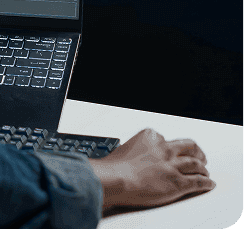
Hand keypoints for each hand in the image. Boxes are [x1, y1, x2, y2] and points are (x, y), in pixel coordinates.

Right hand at [89, 128, 214, 211]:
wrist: (114, 180)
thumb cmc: (113, 168)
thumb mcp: (122, 149)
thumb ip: (134, 151)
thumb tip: (132, 159)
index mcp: (151, 137)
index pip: (167, 140)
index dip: (172, 147)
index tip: (172, 151)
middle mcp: (165, 149)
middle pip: (189, 147)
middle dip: (196, 152)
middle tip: (199, 157)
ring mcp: (173, 165)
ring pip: (196, 164)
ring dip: (202, 168)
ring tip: (204, 172)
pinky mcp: (178, 182)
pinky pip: (198, 181)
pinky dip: (206, 182)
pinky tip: (208, 183)